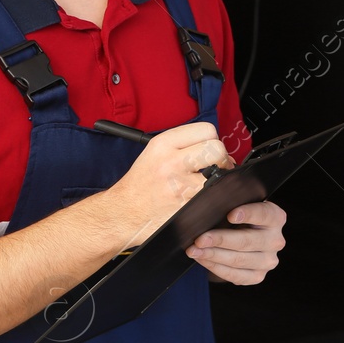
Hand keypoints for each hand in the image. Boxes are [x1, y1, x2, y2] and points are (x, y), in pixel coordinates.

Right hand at [108, 122, 233, 246]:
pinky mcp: (186, 207)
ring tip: (208, 185)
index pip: (207, 130)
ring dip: (219, 182)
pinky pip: (213, 199)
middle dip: (221, 159)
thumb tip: (217, 149)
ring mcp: (180, 186)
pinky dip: (213, 200)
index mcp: (164, 144)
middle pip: (217, 149)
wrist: (122, 213)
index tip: (208, 151)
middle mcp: (172, 162)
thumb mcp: (154, 153)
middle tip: (214, 168)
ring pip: (219, 176)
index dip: (212, 140)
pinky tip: (202, 201)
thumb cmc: (140, 185)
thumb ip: (183, 146)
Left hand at [187, 201, 285, 284]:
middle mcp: (276, 240)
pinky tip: (202, 259)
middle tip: (200, 239)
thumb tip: (206, 210)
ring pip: (238, 260)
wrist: (241, 235)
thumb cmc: (235, 216)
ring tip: (194, 251)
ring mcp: (268, 261)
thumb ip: (228, 203)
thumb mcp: (236, 205)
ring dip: (213, 255)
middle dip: (220, 240)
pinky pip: (235, 275)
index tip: (230, 215)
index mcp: (275, 217)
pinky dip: (215, 267)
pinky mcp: (257, 276)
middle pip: (247, 241)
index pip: (264, 214)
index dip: (248, 214)